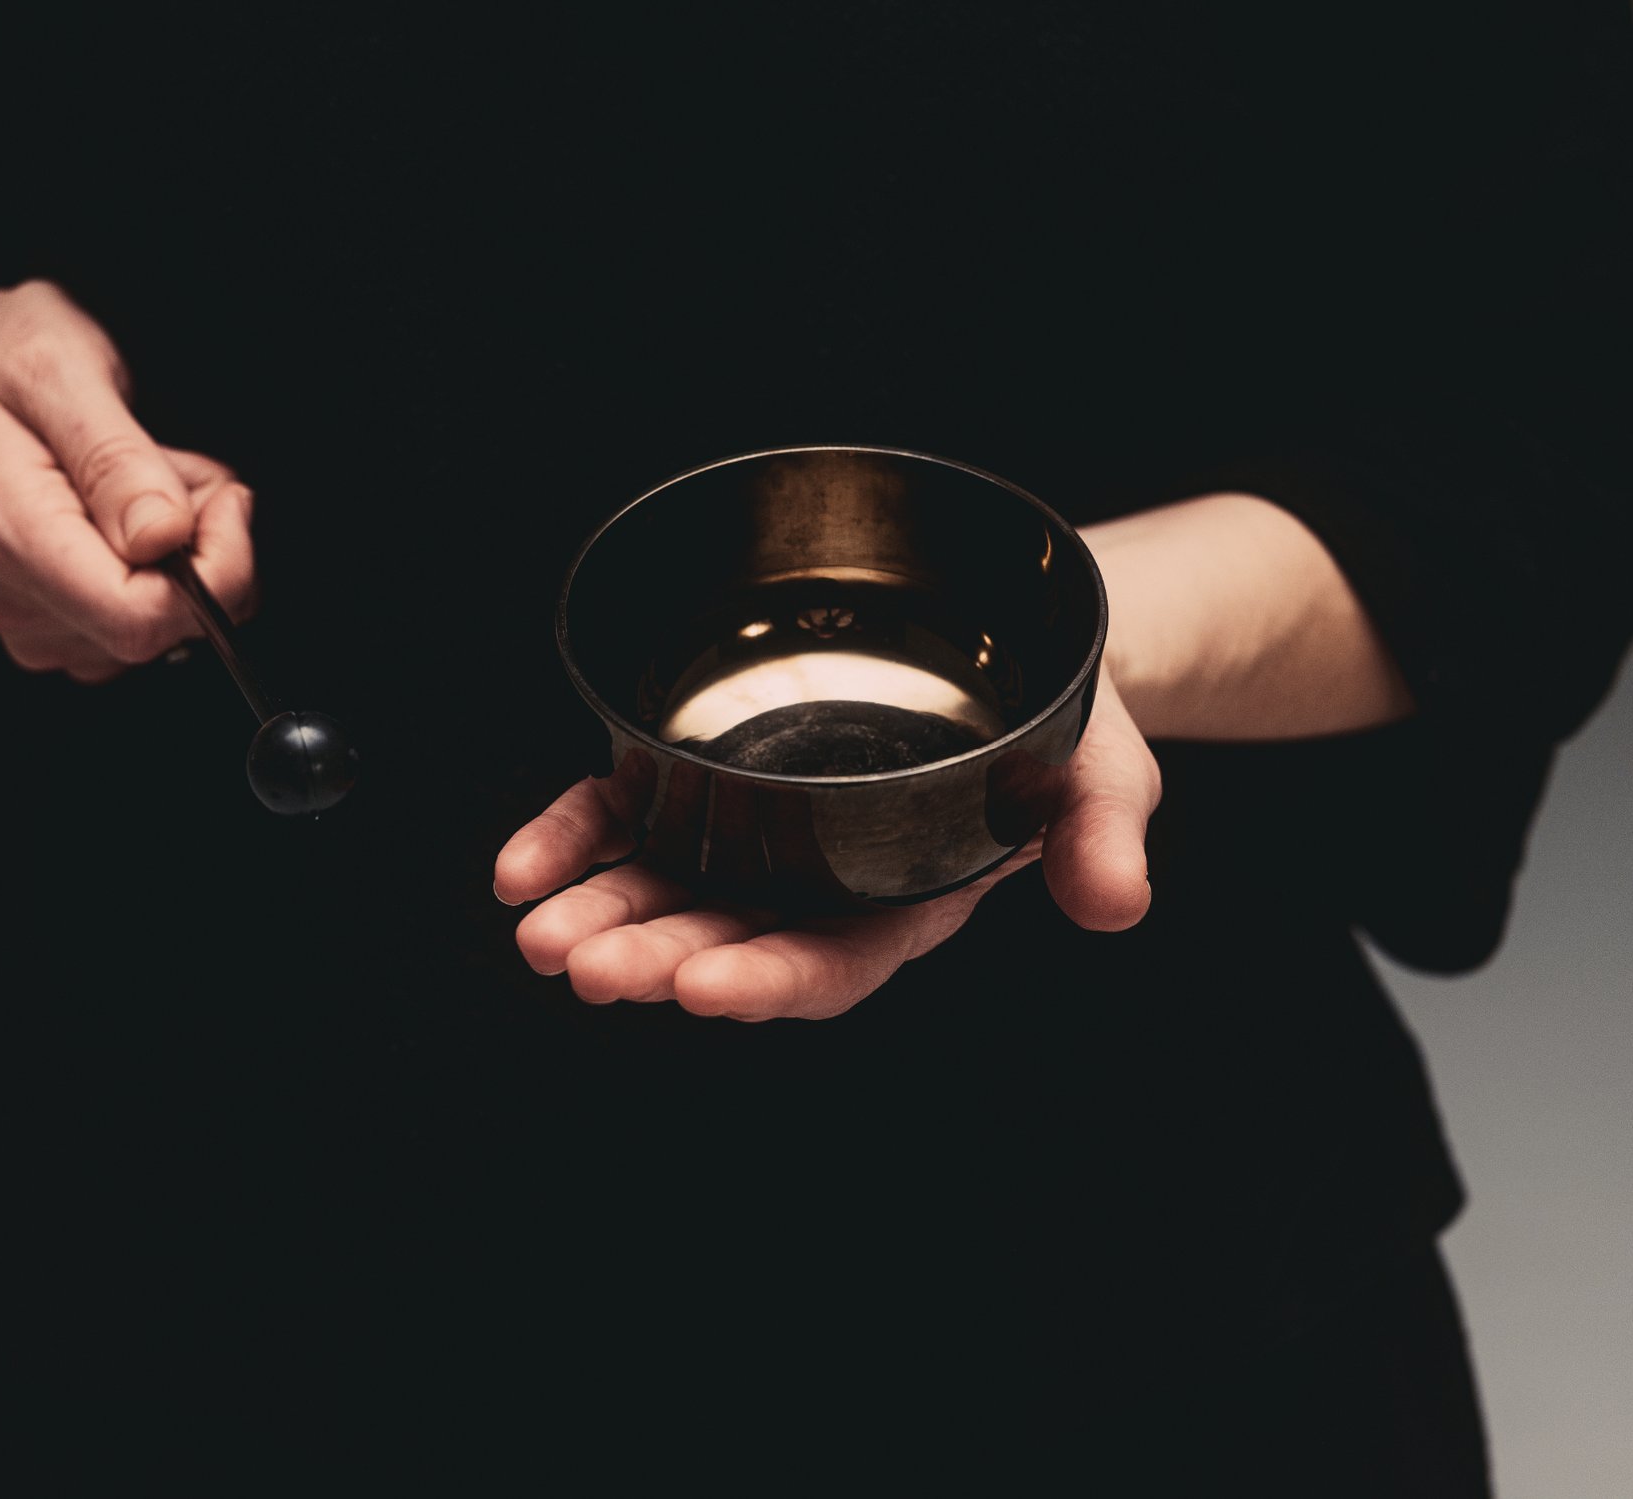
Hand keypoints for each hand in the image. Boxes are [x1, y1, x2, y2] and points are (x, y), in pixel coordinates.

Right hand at [0, 281, 254, 681]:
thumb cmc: (4, 368)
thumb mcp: (61, 372)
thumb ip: (116, 459)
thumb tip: (162, 537)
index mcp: (8, 535)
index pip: (137, 616)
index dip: (212, 570)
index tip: (225, 501)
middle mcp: (12, 596)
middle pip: (160, 626)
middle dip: (203, 551)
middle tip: (180, 470)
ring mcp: (31, 620)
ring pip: (162, 625)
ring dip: (187, 555)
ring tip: (150, 480)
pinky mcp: (56, 626)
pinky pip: (145, 622)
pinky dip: (167, 569)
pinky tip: (139, 514)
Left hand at [494, 669, 1160, 1020]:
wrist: (1015, 644)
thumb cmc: (1064, 724)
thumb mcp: (1106, 773)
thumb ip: (1101, 836)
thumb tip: (1115, 903)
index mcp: (908, 900)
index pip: (834, 961)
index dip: (771, 978)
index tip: (705, 988)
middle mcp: (820, 880)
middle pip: (729, 934)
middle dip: (656, 956)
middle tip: (587, 967)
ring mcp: (758, 830)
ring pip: (665, 884)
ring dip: (599, 910)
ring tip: (537, 934)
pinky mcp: (711, 772)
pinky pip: (629, 812)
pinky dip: (572, 837)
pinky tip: (516, 869)